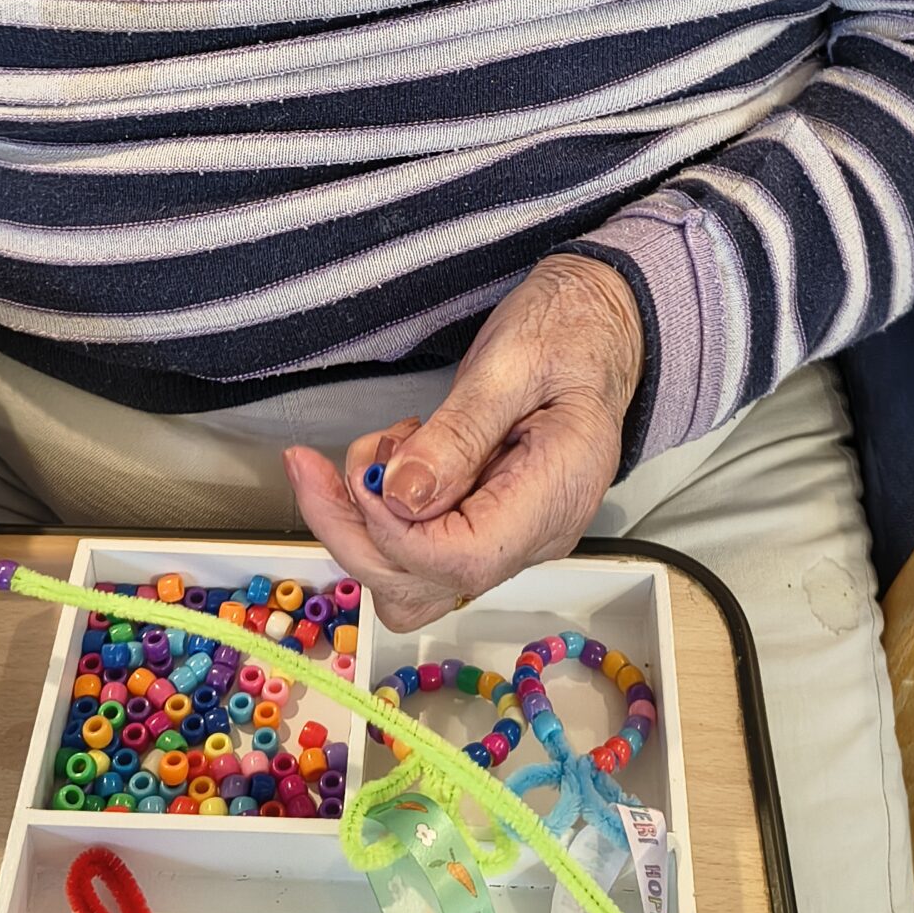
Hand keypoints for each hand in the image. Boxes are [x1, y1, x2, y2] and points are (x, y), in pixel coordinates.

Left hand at [283, 254, 643, 630]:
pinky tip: (390, 459)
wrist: (598, 327)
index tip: (363, 473)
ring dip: (363, 527)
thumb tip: (399, 495)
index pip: (462, 560)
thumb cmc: (567, 332)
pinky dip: (381, 516)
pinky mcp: (487, 524)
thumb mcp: (510, 363)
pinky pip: (420, 551)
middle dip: (353, 531)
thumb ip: (459, 432)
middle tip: (315, 463)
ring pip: (412, 581)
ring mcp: (512, 536)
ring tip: (369, 453)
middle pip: (424, 585)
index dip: (394, 531)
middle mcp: (536, 534)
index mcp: (557, 493)